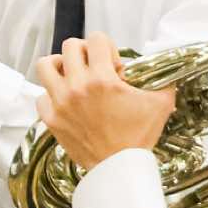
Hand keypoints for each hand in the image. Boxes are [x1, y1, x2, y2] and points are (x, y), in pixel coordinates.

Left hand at [34, 35, 175, 171]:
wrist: (119, 169)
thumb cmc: (139, 137)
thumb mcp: (161, 103)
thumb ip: (165, 78)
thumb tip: (167, 64)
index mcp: (102, 79)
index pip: (96, 38)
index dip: (108, 47)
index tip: (114, 66)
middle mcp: (77, 87)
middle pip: (70, 46)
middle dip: (85, 53)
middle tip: (94, 69)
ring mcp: (60, 103)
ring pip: (46, 65)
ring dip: (60, 66)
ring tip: (72, 77)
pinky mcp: (51, 120)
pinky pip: (40, 96)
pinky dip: (51, 96)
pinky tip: (65, 102)